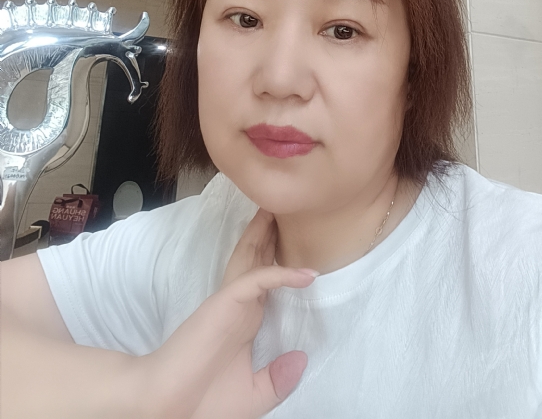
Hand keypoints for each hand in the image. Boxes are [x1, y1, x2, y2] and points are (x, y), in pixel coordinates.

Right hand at [144, 208, 316, 418]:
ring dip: (267, 235)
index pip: (264, 281)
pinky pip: (258, 282)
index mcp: (244, 322)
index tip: (294, 243)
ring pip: (253, 259)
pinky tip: (306, 274)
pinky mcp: (226, 304)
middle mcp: (239, 306)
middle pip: (256, 260)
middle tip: (283, 208)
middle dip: (269, 235)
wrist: (169, 410)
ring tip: (278, 209)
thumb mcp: (253, 394)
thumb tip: (302, 359)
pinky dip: (281, 274)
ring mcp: (231, 302)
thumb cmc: (204, 404)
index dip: (278, 260)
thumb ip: (278, 379)